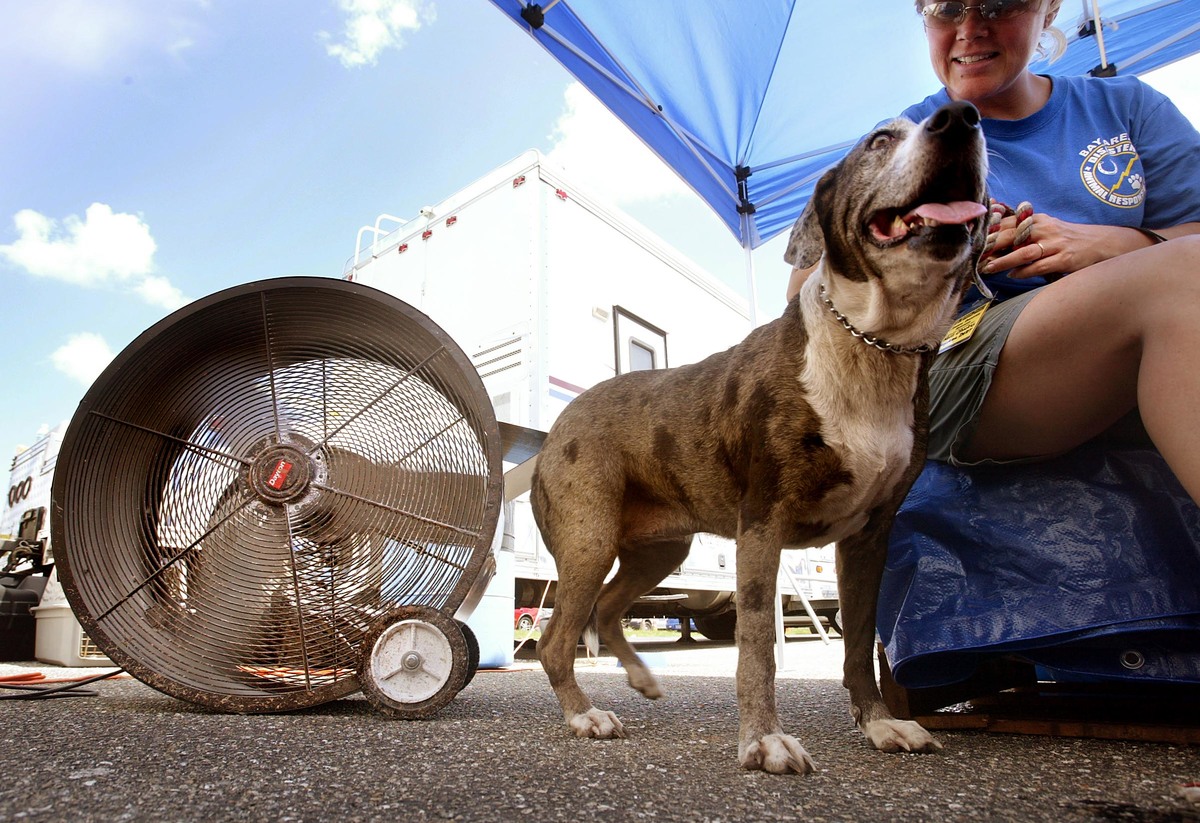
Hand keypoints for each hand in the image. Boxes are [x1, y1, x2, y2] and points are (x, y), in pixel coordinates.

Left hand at [979, 207, 1157, 279]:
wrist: (1102, 243)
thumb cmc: (1068, 238)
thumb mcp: (1046, 228)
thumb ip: (1023, 230)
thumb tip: (996, 231)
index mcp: (1038, 220)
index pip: (1008, 224)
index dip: (989, 232)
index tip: (972, 240)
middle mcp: (1045, 229)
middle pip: (1012, 236)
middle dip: (992, 247)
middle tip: (974, 256)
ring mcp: (1055, 244)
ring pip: (1024, 252)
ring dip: (1004, 261)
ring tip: (988, 268)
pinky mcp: (1064, 259)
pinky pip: (1040, 266)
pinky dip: (1025, 271)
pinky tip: (1013, 275)